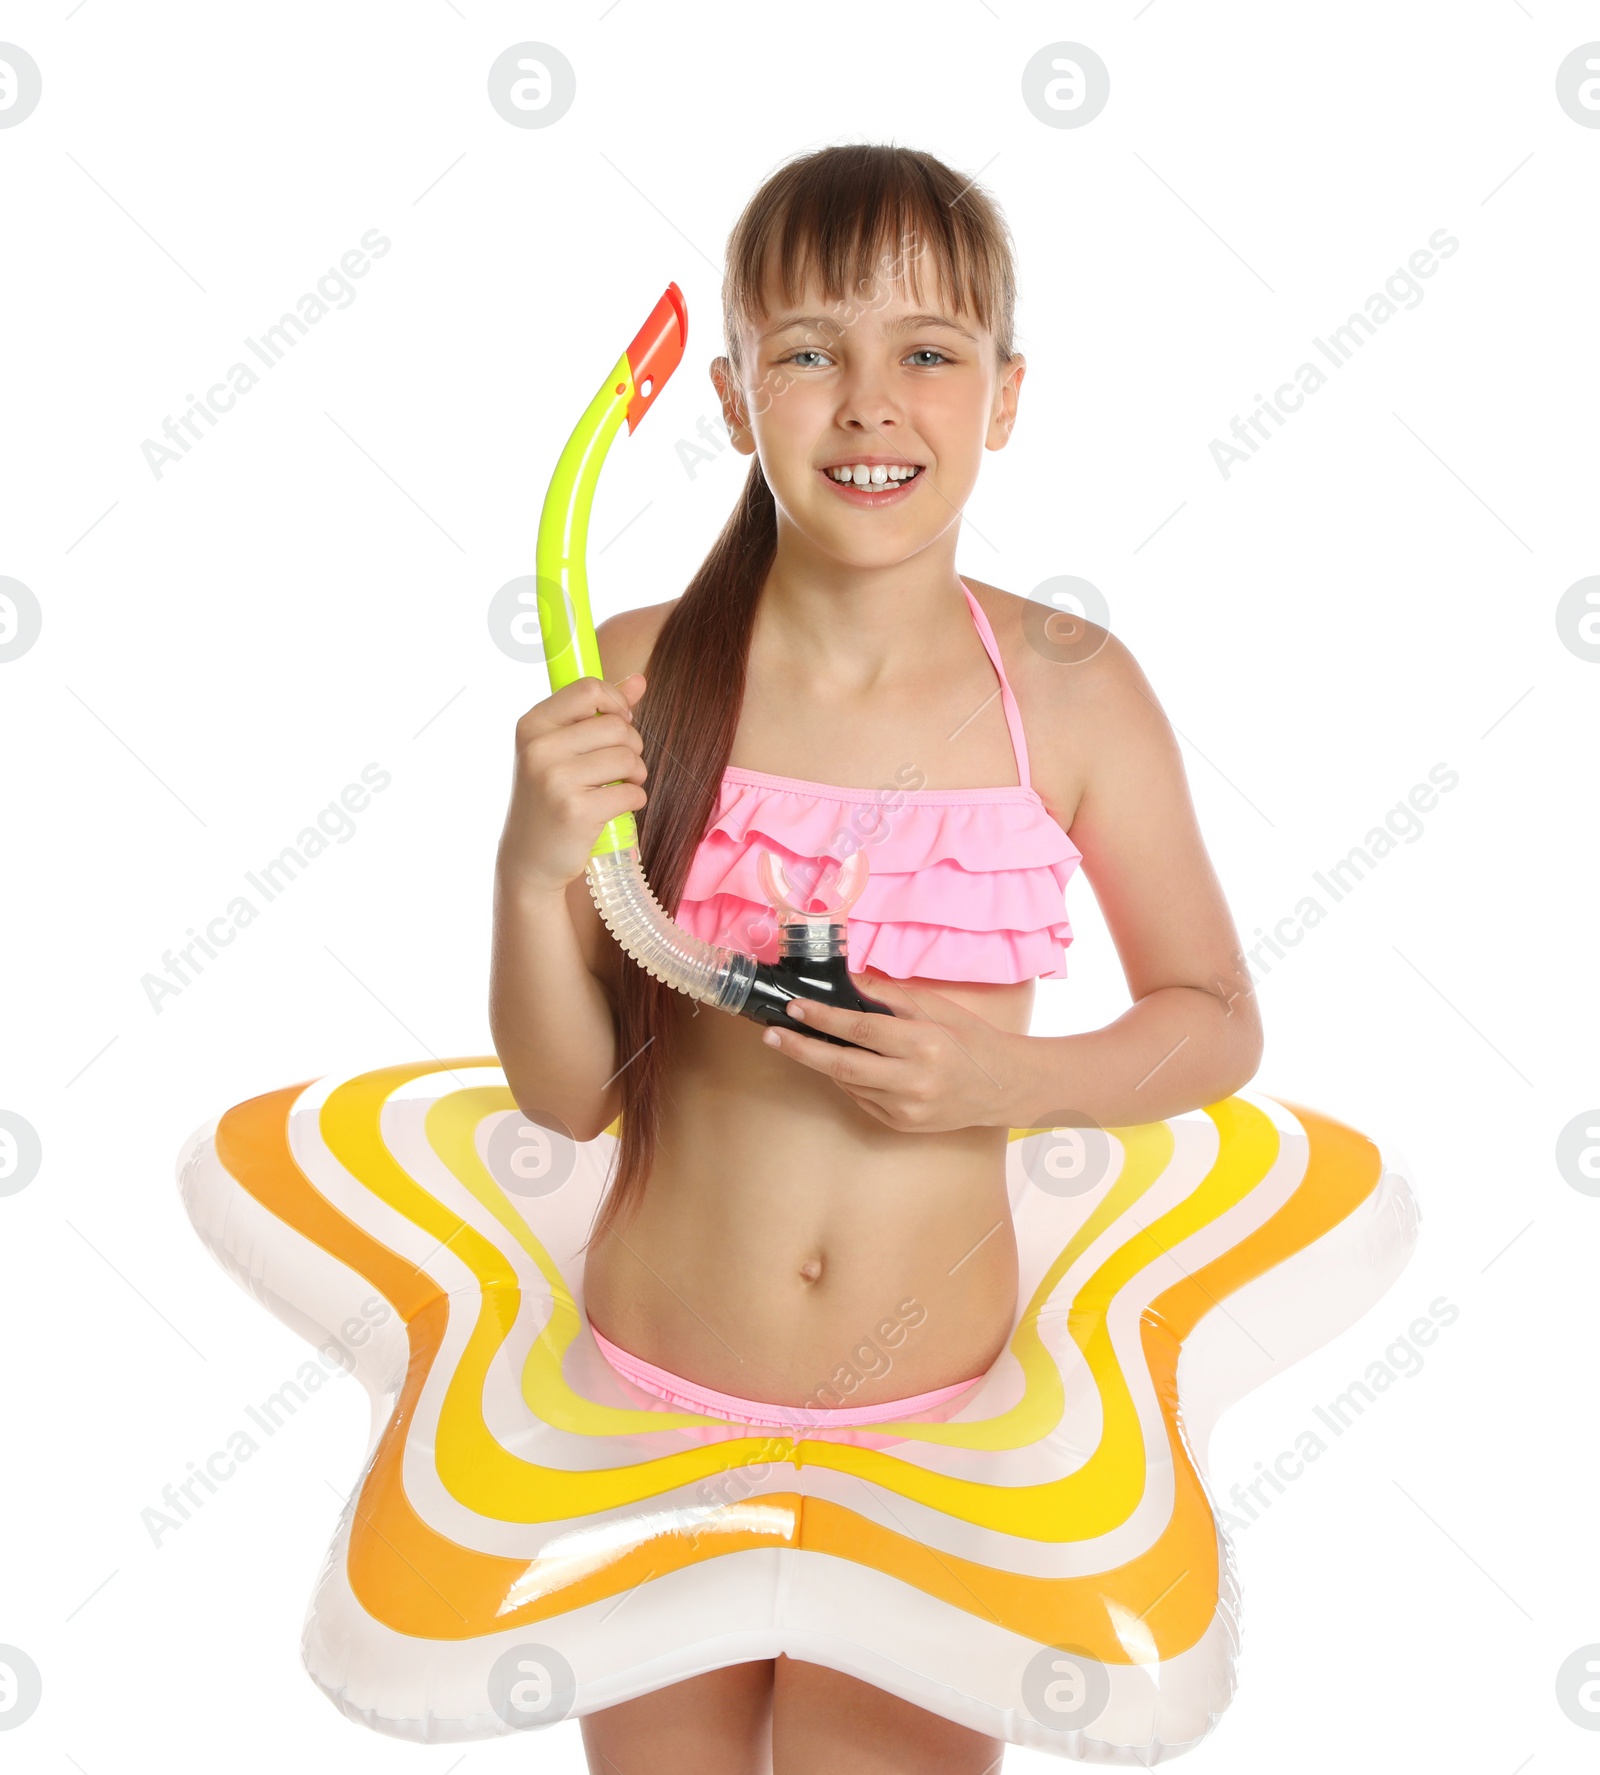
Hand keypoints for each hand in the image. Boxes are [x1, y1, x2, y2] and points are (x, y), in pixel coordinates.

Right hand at [496, 673, 648, 893]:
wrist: (529, 858)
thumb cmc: (549, 797)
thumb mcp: (561, 749)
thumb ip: (599, 712)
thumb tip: (639, 680)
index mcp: (532, 725)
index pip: (588, 689)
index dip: (615, 704)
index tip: (618, 723)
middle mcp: (539, 748)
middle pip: (616, 726)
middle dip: (632, 745)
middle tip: (622, 765)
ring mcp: (555, 780)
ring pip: (628, 758)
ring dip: (636, 774)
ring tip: (621, 785)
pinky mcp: (577, 811)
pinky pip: (631, 792)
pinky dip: (634, 799)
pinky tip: (617, 807)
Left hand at [759, 971, 1022, 1132]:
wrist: (1006, 1087)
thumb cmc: (972, 1039)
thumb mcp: (938, 1008)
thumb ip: (891, 995)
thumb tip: (847, 980)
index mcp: (923, 1044)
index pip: (860, 1029)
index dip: (823, 1018)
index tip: (795, 1007)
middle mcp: (913, 1080)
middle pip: (841, 1064)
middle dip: (800, 1048)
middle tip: (772, 1034)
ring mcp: (906, 1108)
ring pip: (847, 1083)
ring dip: (823, 1062)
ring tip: (804, 1041)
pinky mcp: (902, 1124)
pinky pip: (861, 1099)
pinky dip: (848, 1079)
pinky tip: (846, 1063)